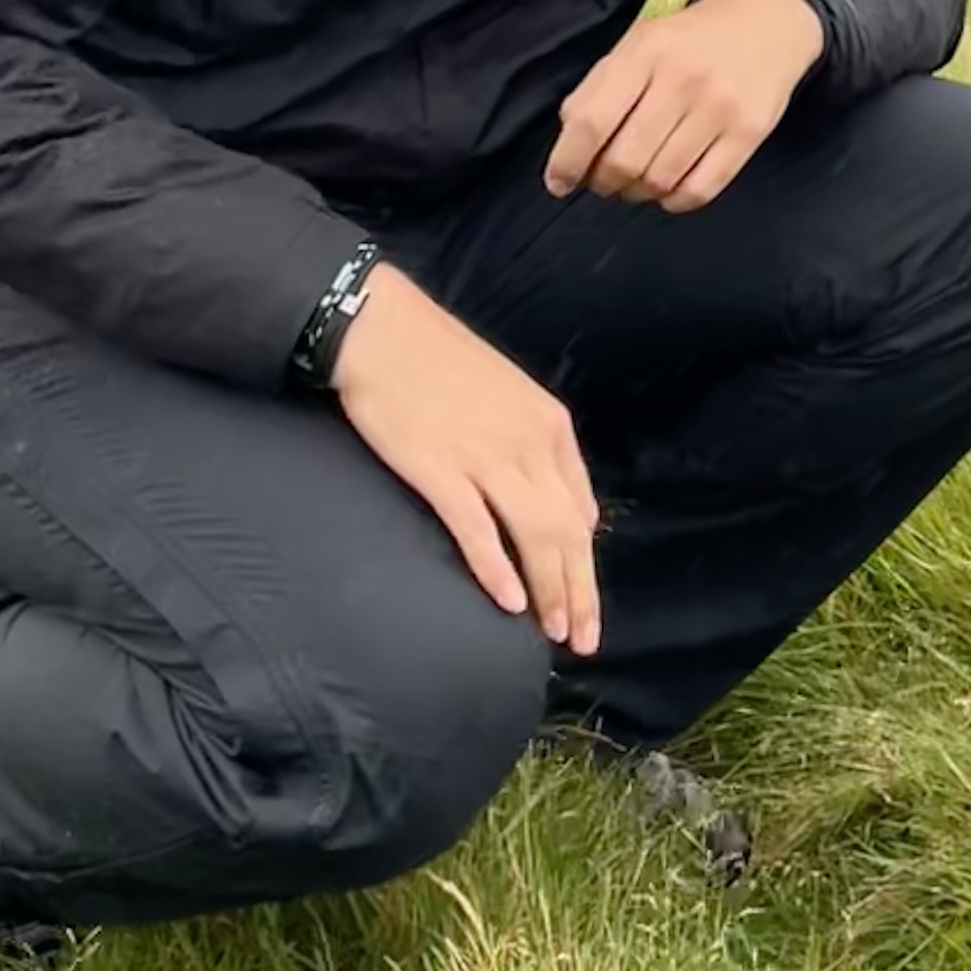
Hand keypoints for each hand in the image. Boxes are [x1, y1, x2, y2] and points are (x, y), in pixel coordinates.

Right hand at [331, 265, 600, 651]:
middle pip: (567, 532)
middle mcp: (528, 444)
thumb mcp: (513, 398)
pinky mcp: (439, 469)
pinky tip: (507, 602)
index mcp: (550, 427)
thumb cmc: (443, 363)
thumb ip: (541, 450)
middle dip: (580, 591)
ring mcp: (485, 457)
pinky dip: (496, 569)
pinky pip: (477, 529)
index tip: (584, 602)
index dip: (586, 565)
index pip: (582, 510)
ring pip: (534, 536)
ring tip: (552, 631)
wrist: (384, 331)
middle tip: (582, 639)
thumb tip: (567, 511)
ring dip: (548, 590)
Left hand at [545, 0, 824, 212]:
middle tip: (604, 180)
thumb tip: (569, 144)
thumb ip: (599, 88)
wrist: (769, 22)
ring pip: (660, 180)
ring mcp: (719, 109)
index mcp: (646, 52)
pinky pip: (700, 190)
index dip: (567, 161)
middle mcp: (682, 80)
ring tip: (635, 183)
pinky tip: (668, 188)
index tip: (558, 182)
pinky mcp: (749, 134)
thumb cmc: (691, 39)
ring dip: (637, 193)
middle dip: (604, 182)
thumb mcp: (638, 43)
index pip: (593, 121)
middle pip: (625, 160)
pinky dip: (674, 201)